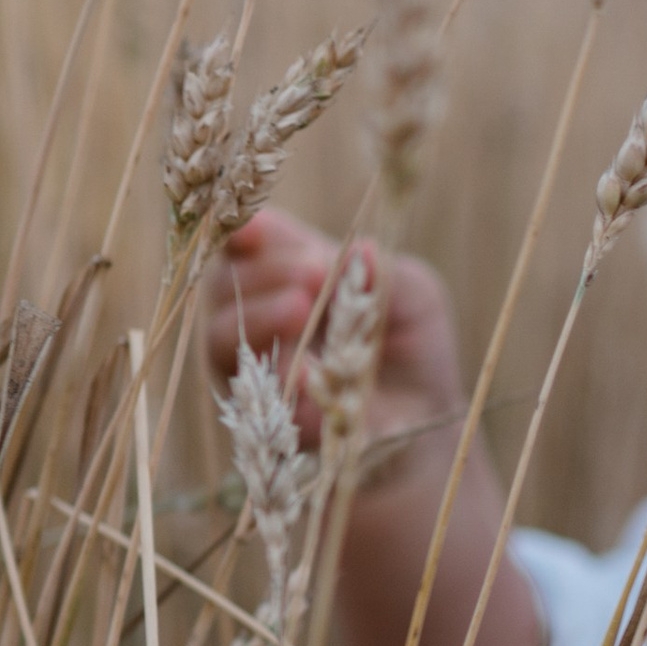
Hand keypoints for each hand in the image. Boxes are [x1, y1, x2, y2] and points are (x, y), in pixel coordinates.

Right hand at [201, 208, 467, 458]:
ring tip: (300, 307)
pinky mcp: (264, 415)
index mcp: (286, 274)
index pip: (246, 243)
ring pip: (223, 336)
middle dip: (266, 272)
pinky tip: (306, 367)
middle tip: (312, 274)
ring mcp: (254, 365)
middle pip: (226, 283)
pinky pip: (255, 392)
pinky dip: (277, 374)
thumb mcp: (414, 297)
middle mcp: (257, 316)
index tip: (254, 230)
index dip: (243, 232)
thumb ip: (385, 273)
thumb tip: (361, 248)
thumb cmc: (411, 342)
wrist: (423, 415)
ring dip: (260, 316)